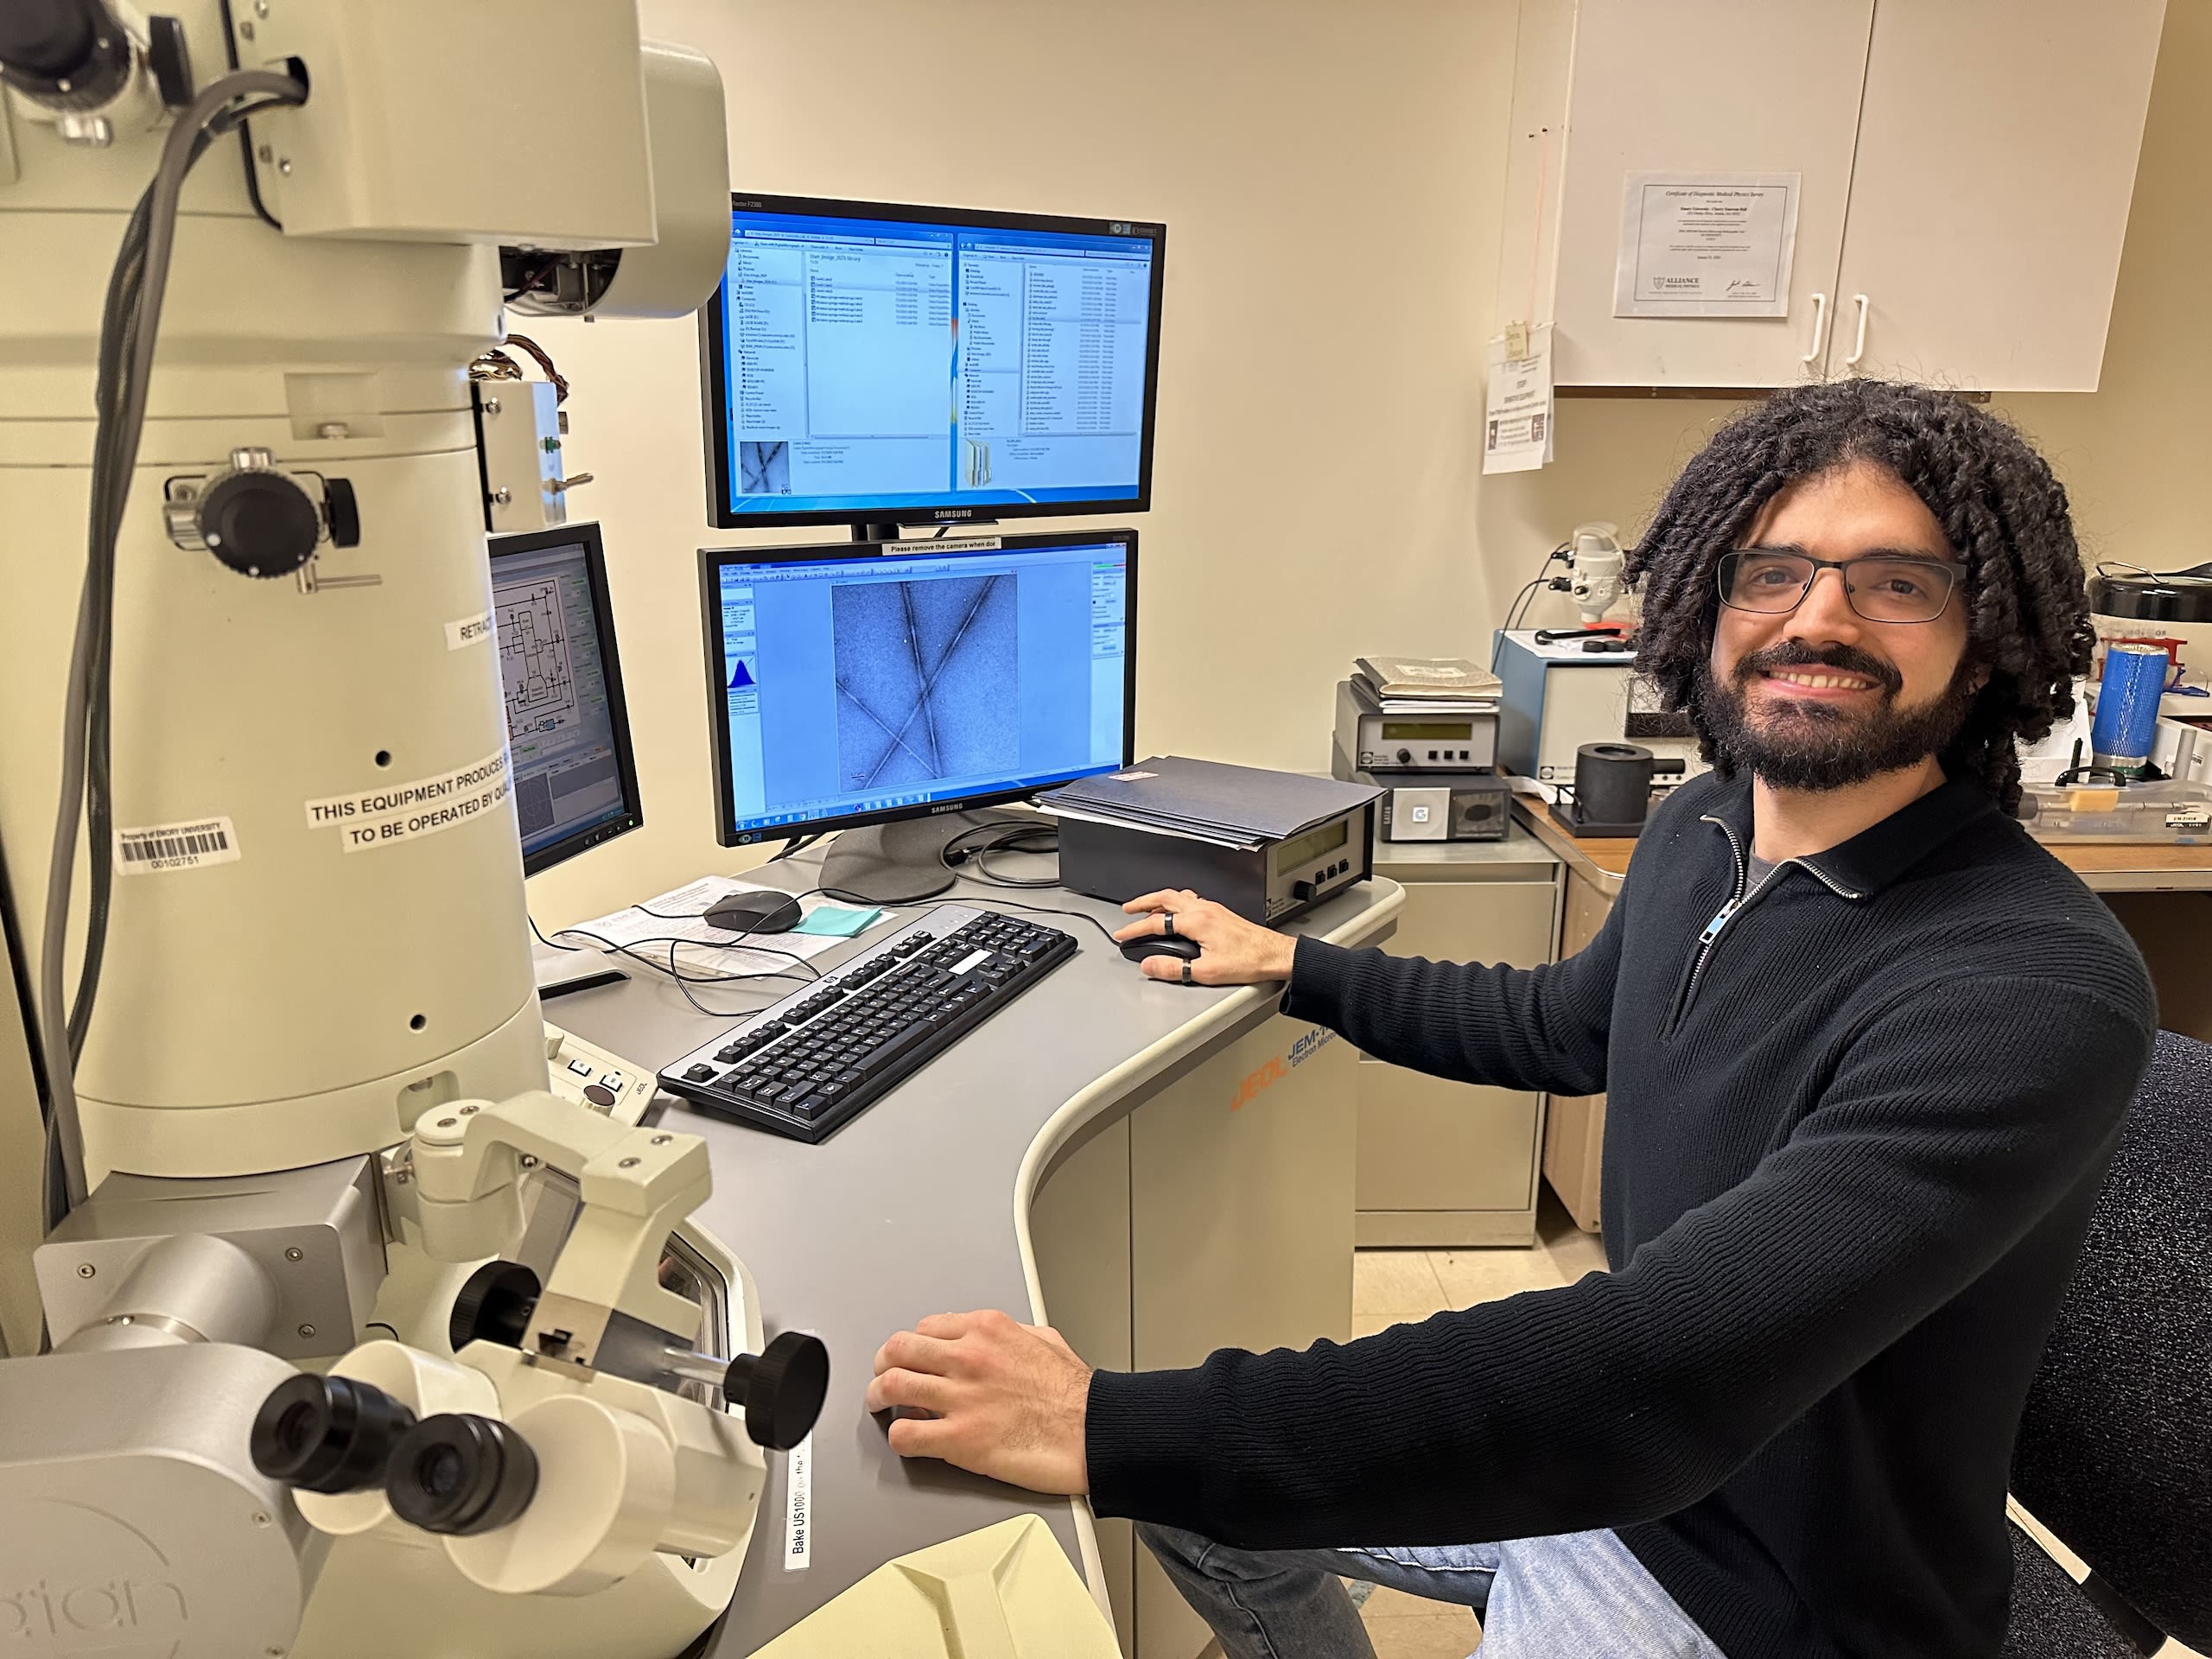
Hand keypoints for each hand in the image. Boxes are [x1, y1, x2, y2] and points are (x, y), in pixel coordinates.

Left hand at [866, 1310, 1091, 1494]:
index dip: (913, 1345)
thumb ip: (1010, 1334)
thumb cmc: (1077, 1393)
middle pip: (898, 1349)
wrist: (1094, 1430)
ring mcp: (960, 1397)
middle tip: (882, 1378)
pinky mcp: (959, 1438)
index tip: (913, 1359)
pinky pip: (905, 1435)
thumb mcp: (1045, 1338)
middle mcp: (968, 1357)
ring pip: (891, 1385)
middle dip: (883, 1364)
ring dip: (878, 1397)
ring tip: (879, 1405)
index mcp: (987, 1329)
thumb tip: (994, 1341)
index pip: (926, 1327)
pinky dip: (897, 1437)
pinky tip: (906, 1439)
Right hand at [1114, 889, 1296, 984]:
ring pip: (1179, 895)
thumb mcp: (1206, 972)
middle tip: (1128, 910)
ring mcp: (1213, 908)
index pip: (1157, 921)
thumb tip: (1150, 965)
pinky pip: (1192, 899)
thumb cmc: (1249, 961)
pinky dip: (1177, 901)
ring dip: (1160, 899)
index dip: (1135, 928)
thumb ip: (1174, 968)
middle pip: (1165, 898)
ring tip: (1148, 907)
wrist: (1274, 955)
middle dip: (1142, 902)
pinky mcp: (1221, 913)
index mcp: (1197, 921)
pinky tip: (1179, 910)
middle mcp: (1204, 909)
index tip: (1123, 935)